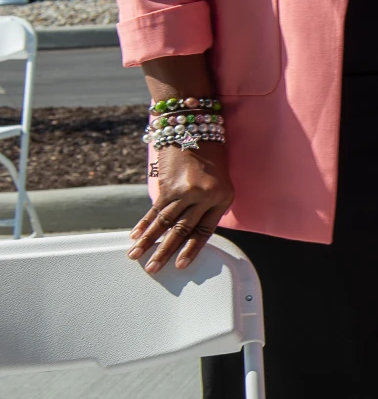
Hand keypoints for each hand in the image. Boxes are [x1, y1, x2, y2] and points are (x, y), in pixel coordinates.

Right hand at [129, 143, 233, 273]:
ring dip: (148, 242)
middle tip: (153, 269)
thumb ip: (209, 205)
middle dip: (166, 251)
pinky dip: (144, 224)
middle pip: (182, 230)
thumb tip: (192, 229)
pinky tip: (134, 236)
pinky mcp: (167, 185)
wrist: (195, 129)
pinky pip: (154, 209)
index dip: (191, 249)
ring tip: (136, 257)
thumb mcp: (221, 181)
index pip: (204, 231)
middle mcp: (204, 197)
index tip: (181, 265)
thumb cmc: (212, 156)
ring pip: (164, 223)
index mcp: (222, 198)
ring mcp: (184, 192)